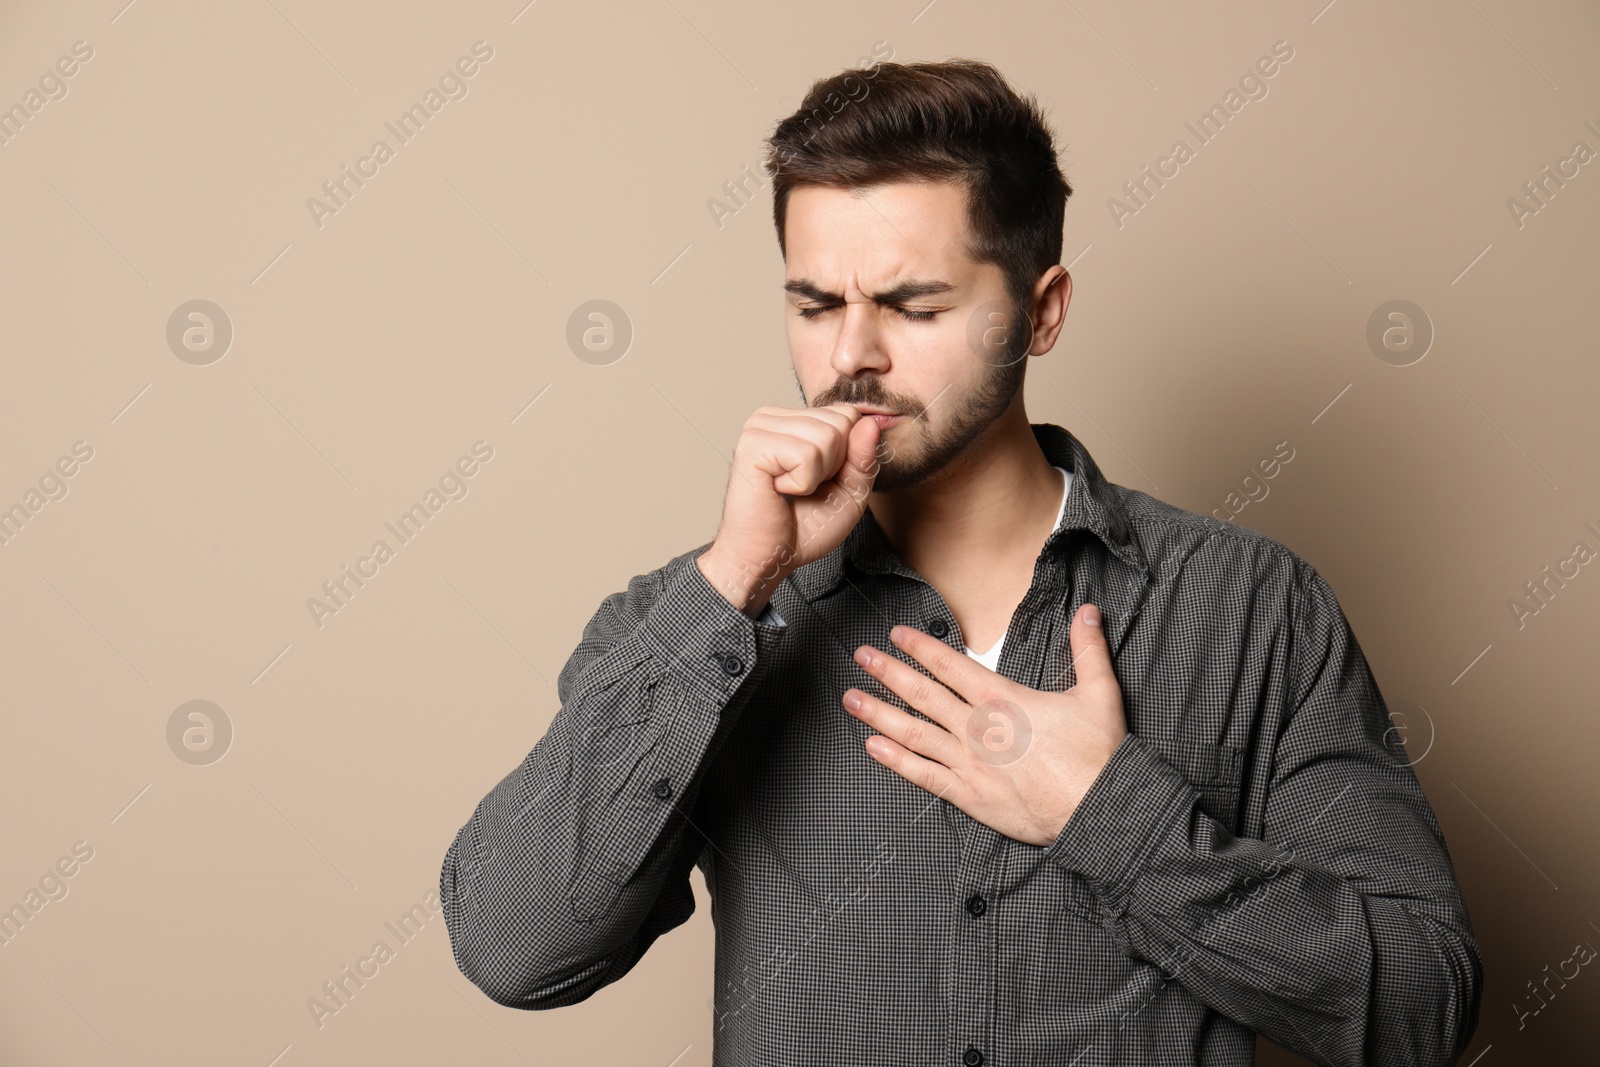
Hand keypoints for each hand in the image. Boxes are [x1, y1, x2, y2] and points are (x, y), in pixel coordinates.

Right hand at [698, 404, 881, 615]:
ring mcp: (759, 427)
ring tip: (790, 490)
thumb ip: (864, 458)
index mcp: (793, 421)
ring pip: (827, 436)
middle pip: (841, 422)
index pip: (848, 414)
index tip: (819, 481)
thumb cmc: (802, 528)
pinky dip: (802, 483)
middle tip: (803, 488)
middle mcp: (773, 417)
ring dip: (817, 476)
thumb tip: (871, 422)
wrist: (768, 558)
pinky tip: (778, 490)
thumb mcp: (850, 492)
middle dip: (834, 465)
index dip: (847, 456)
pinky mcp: (753, 445)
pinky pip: (807, 455)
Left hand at [841, 603, 1128, 845]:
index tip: (896, 635)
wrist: (1099, 809)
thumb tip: (1087, 612)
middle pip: (922, 694)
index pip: (951, 666)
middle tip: (861, 657)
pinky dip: (895, 760)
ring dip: (879, 713)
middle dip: (888, 672)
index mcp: (1003, 700)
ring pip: (914, 732)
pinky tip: (873, 747)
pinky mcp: (968, 795)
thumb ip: (1088, 650)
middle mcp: (977, 728)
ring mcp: (968, 762)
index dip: (920, 648)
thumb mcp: (1099, 693)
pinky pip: (923, 775)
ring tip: (851, 699)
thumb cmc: (1097, 755)